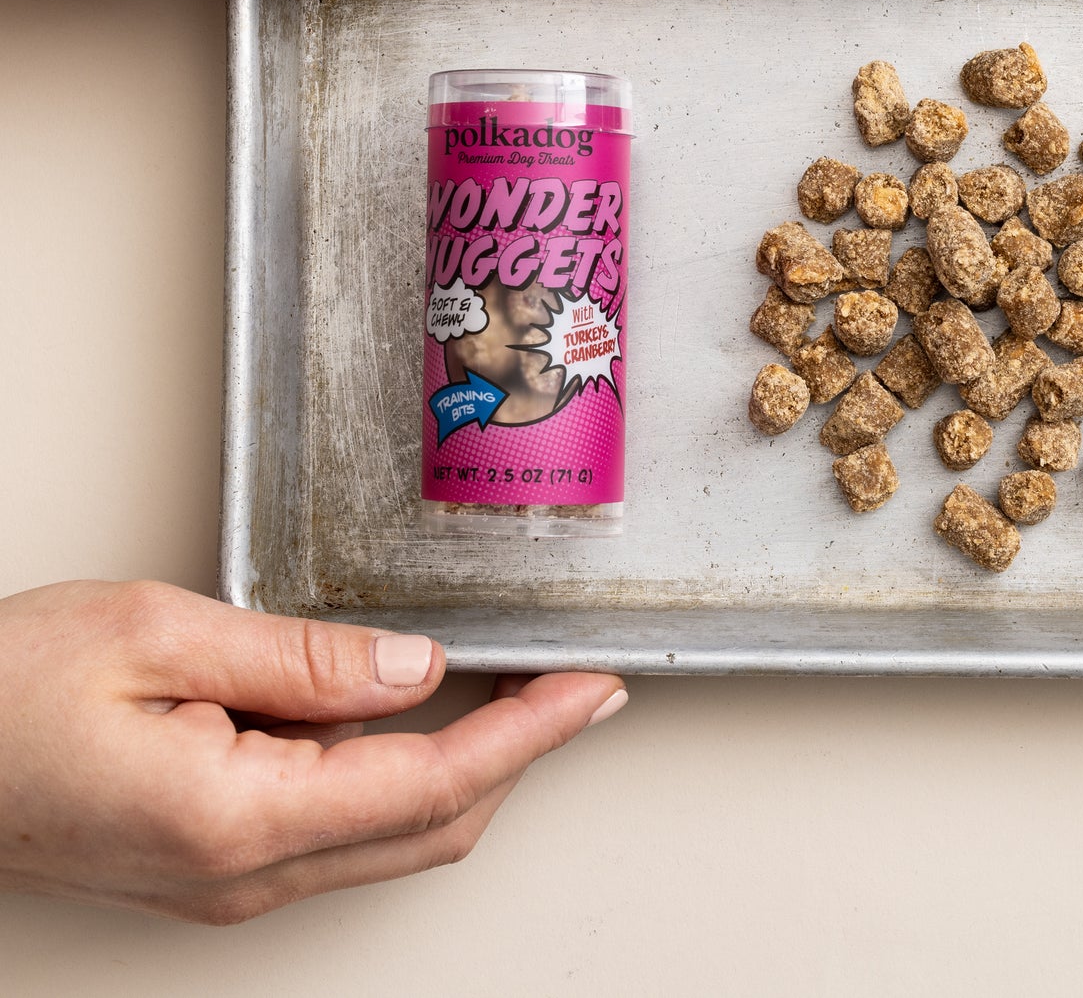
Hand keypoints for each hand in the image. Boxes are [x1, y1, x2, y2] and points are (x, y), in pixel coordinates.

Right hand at [0, 580, 625, 921]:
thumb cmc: (2, 691)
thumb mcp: (157, 634)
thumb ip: (300, 659)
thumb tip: (414, 667)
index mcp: (236, 815)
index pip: (433, 781)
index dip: (529, 735)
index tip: (590, 692)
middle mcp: (244, 872)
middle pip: (433, 824)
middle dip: (521, 753)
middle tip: (573, 684)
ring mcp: (231, 882)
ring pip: (396, 835)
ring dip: (471, 764)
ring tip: (514, 688)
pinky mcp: (217, 865)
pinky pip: (345, 828)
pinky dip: (406, 774)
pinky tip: (418, 715)